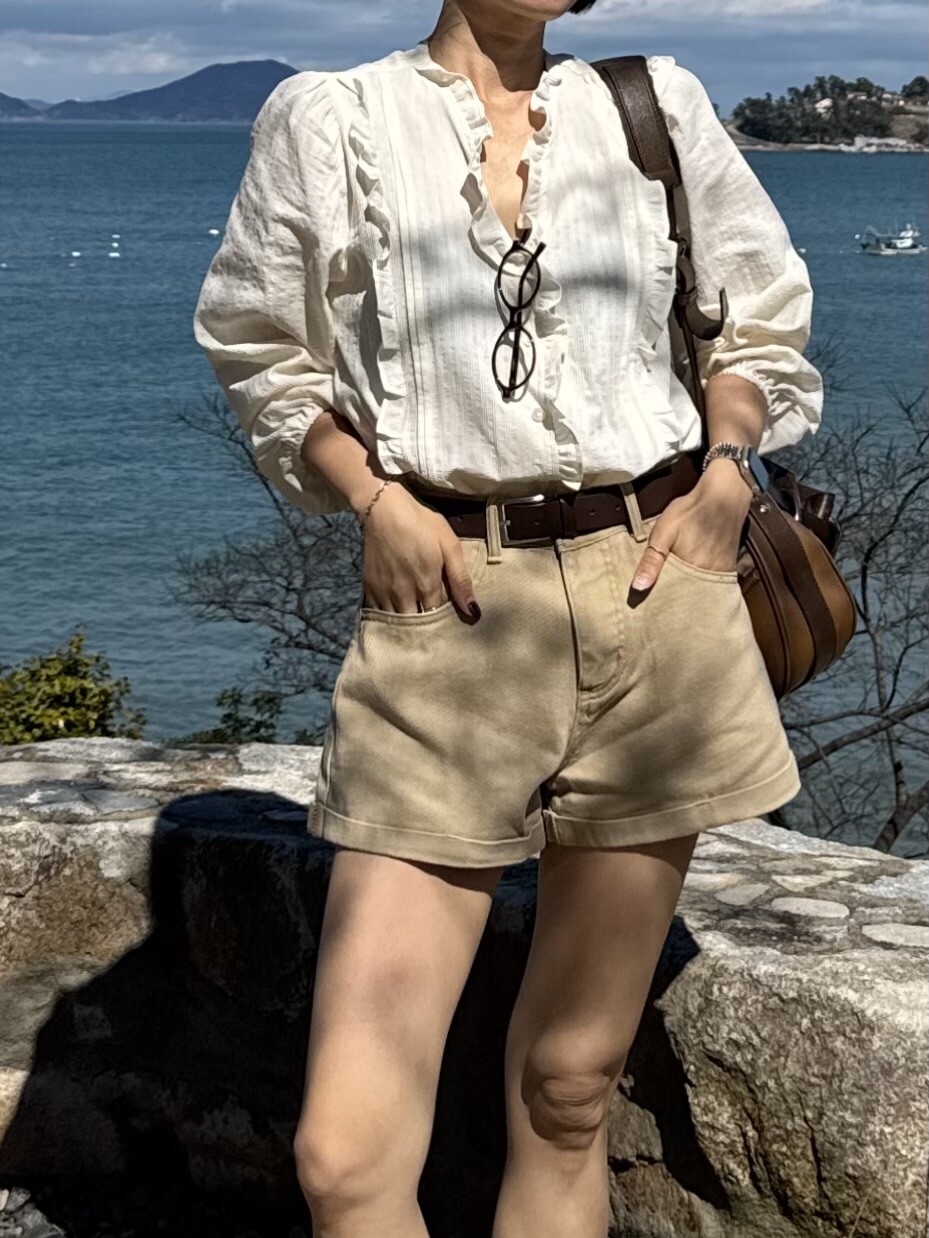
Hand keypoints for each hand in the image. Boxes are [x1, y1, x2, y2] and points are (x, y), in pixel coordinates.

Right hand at [360, 484, 481, 617]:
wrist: (382, 508)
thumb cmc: (421, 523)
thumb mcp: (449, 545)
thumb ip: (460, 579)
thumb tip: (473, 611)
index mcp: (427, 584)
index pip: (438, 617)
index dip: (444, 621)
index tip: (449, 621)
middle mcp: (404, 594)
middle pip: (416, 626)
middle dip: (425, 629)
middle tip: (432, 628)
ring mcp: (384, 592)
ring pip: (396, 623)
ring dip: (406, 626)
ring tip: (414, 623)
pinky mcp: (369, 587)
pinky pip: (379, 614)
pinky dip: (388, 617)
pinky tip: (395, 613)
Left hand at [631, 459, 751, 591]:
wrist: (724, 494)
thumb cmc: (690, 512)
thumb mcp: (663, 533)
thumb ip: (651, 561)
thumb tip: (637, 587)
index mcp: (690, 573)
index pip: (670, 599)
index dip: (658, 602)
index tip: (646, 606)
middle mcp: (708, 579)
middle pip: (685, 597)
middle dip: (672, 600)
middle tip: (657, 601)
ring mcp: (721, 574)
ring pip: (698, 591)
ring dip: (686, 592)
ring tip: (671, 592)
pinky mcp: (728, 567)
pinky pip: (710, 583)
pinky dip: (699, 584)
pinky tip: (689, 579)